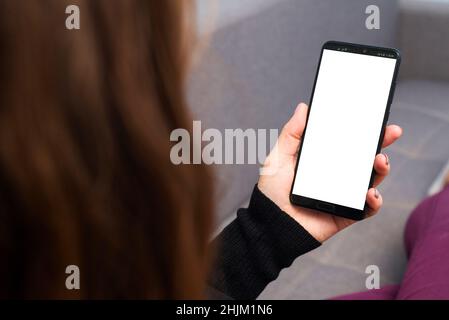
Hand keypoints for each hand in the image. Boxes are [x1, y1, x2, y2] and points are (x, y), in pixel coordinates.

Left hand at [258, 103, 402, 242]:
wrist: (270, 223)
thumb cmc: (272, 191)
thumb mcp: (279, 157)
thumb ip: (292, 133)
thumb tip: (304, 107)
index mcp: (323, 161)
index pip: (347, 143)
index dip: (362, 131)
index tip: (374, 117)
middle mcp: (336, 177)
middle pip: (364, 159)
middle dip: (381, 144)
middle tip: (391, 132)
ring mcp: (343, 195)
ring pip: (371, 180)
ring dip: (382, 170)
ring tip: (380, 161)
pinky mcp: (346, 215)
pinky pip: (367, 209)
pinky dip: (374, 201)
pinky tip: (370, 192)